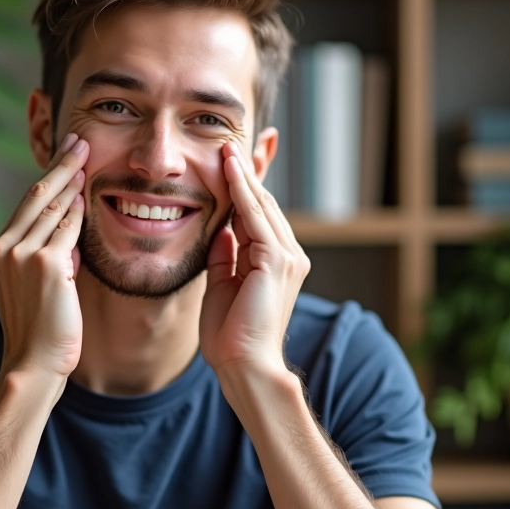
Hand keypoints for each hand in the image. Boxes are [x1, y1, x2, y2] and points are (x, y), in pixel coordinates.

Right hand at [0, 133, 88, 378]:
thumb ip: (47, 250)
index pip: (26, 203)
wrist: (33, 361)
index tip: (63, 155)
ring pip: (53, 208)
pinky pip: (68, 230)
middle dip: (60, 164)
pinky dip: (79, 213)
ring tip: (86, 159)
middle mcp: (5, 247)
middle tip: (78, 140)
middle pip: (37, 194)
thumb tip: (69, 219)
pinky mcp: (47, 265)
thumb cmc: (39, 327)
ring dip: (72, 181)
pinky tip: (88, 196)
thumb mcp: (35, 282)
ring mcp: (23, 254)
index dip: (48, 176)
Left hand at [200, 141, 309, 378]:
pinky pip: (256, 217)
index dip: (241, 189)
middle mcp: (288, 256)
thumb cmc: (230, 335)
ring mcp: (288, 257)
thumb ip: (225, 255)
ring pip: (261, 206)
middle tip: (226, 144)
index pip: (257, 216)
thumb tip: (220, 230)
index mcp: (275, 262)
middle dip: (245, 175)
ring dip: (242, 176)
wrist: (244, 364)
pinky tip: (229, 171)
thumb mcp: (222, 284)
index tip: (225, 164)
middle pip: (263, 205)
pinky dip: (242, 193)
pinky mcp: (279, 260)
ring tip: (225, 149)